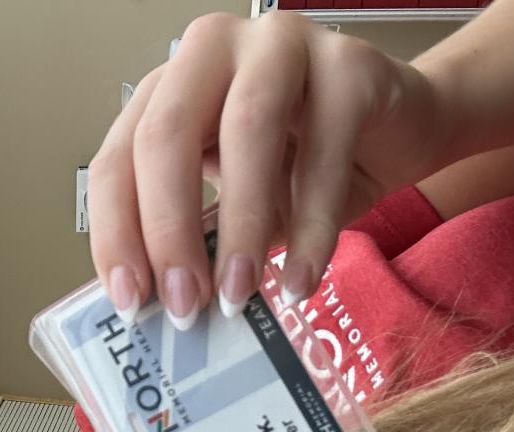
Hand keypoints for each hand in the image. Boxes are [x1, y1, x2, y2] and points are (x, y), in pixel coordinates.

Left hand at [87, 11, 450, 329]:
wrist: (398, 131)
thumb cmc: (301, 164)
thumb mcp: (231, 205)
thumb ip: (196, 238)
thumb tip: (161, 305)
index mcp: (167, 88)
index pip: (118, 159)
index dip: (115, 233)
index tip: (127, 301)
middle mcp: (212, 51)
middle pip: (166, 136)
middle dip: (168, 231)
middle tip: (182, 304)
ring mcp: (281, 45)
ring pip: (246, 130)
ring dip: (238, 228)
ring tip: (236, 294)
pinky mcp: (350, 64)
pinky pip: (324, 153)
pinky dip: (311, 229)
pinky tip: (301, 281)